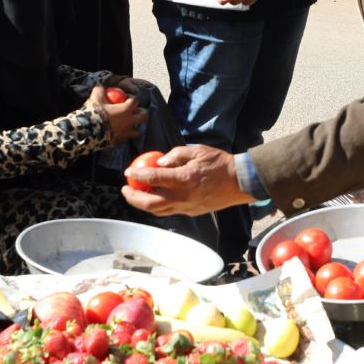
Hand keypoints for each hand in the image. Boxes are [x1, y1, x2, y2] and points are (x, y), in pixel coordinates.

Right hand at [88, 85, 147, 144]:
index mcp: (126, 110)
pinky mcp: (120, 141)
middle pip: (144, 116)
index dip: (132, 97)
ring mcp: (126, 133)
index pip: (136, 100)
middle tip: (134, 110)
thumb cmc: (94, 113)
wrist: (88, 132)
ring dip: (135, 126)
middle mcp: (129, 121)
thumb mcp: (96, 98)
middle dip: (141, 112)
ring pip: (138, 131)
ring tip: (129, 123)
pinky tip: (119, 132)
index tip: (126, 97)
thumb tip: (100, 86)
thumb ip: (99, 90)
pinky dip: (125, 135)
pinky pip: (127, 138)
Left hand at [119, 145, 252, 216]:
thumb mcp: (197, 151)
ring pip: (157, 211)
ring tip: (134, 195)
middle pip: (149, 203)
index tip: (128, 172)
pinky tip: (153, 198)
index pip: (152, 179)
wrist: (239, 182)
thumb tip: (158, 162)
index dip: (137, 175)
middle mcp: (182, 197)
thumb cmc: (219, 163)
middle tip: (124, 189)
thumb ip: (175, 155)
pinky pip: (169, 211)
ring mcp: (186, 207)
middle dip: (132, 197)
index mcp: (183, 179)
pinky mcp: (191, 212)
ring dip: (142, 204)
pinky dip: (157, 206)